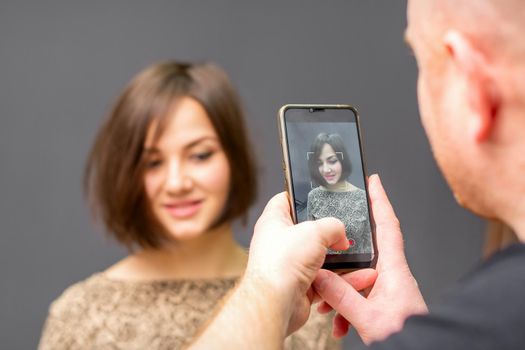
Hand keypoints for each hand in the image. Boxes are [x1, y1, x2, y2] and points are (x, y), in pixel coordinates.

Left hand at [245, 192, 375, 334]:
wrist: (276, 303)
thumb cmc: (281, 263)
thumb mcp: (314, 231)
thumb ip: (333, 226)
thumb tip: (341, 235)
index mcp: (274, 222)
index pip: (285, 200)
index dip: (300, 195)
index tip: (317, 195)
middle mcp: (280, 243)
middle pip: (308, 231)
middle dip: (328, 232)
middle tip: (344, 229)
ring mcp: (290, 265)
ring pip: (320, 257)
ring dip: (339, 258)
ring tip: (356, 254)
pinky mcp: (301, 285)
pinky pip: (325, 279)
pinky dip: (340, 279)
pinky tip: (355, 276)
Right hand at [314, 174, 427, 343]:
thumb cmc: (408, 337)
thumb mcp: (368, 318)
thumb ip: (343, 296)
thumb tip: (321, 276)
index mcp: (394, 271)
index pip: (388, 226)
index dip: (380, 201)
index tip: (373, 182)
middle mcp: (392, 276)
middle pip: (364, 252)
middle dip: (342, 255)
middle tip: (326, 248)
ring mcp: (387, 290)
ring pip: (358, 278)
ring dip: (340, 291)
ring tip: (328, 306)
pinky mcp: (383, 303)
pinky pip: (360, 296)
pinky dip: (346, 307)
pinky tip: (340, 323)